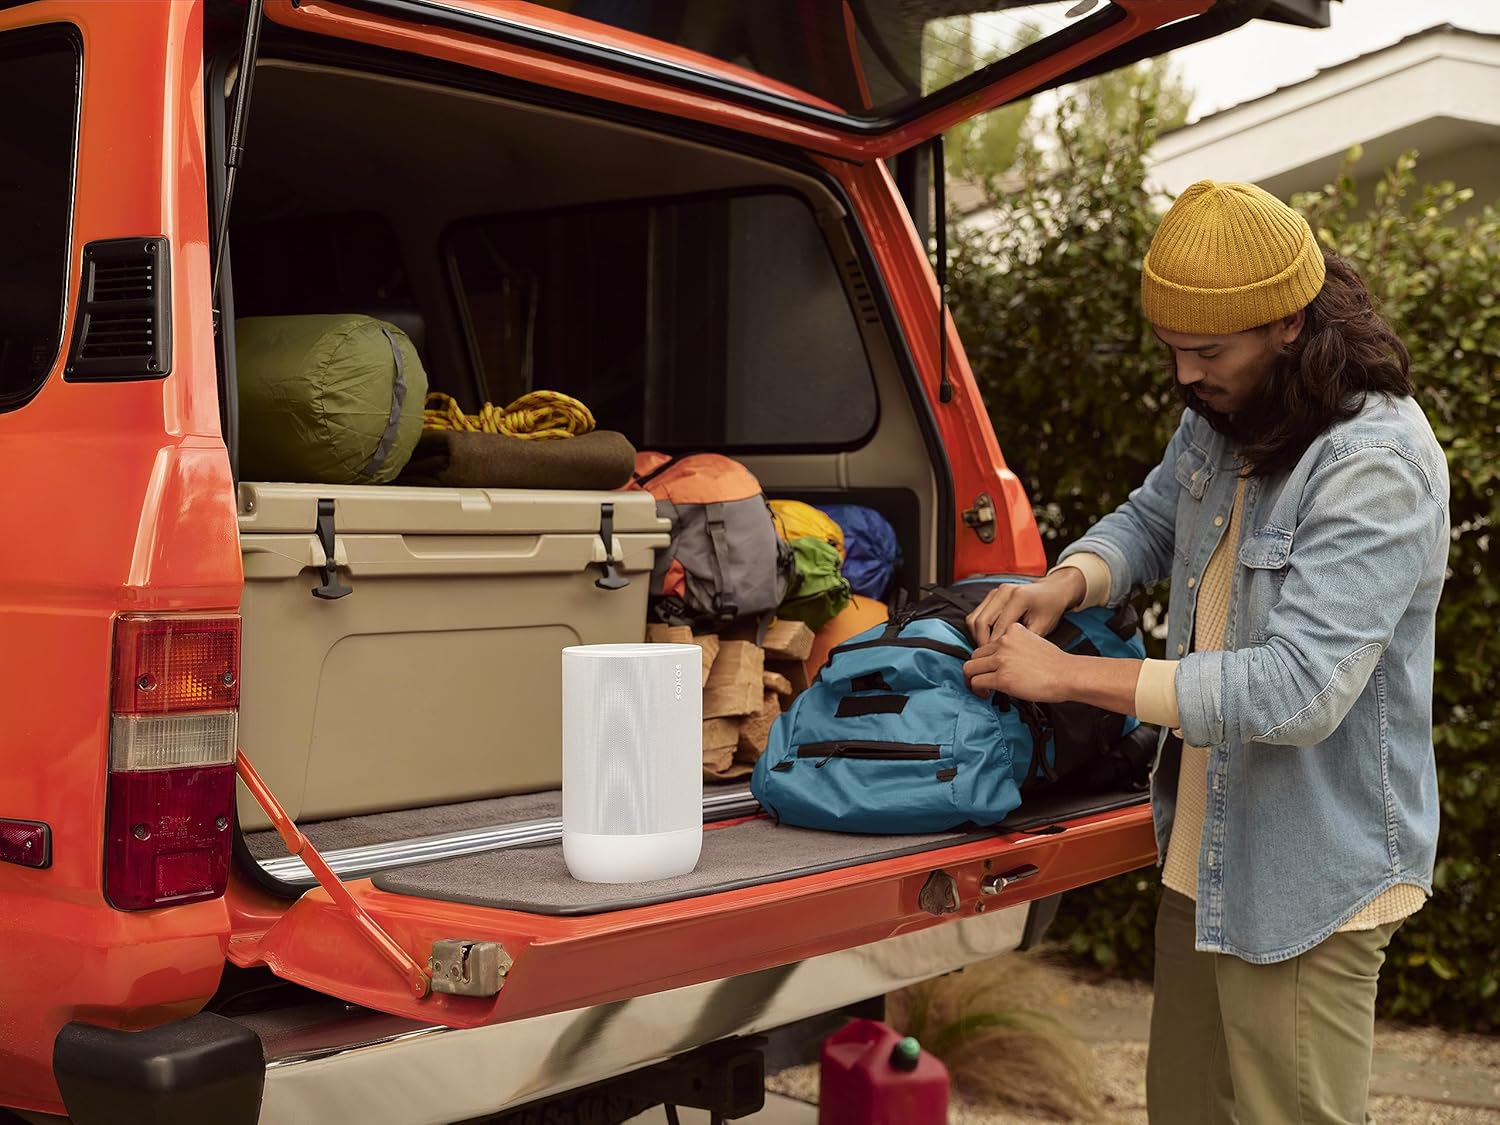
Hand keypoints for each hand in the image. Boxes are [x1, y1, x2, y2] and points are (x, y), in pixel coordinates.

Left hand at [964, 623, 1073, 703]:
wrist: (1067, 674)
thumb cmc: (1055, 664)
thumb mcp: (1033, 642)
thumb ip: (1014, 646)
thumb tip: (999, 662)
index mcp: (1012, 631)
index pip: (987, 644)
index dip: (985, 659)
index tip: (989, 669)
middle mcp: (1004, 642)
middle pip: (975, 655)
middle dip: (976, 669)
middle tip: (981, 680)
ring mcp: (1002, 659)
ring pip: (970, 668)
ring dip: (972, 680)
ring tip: (981, 689)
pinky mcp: (1002, 677)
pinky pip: (977, 682)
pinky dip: (977, 690)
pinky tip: (986, 694)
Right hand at [965, 569, 1084, 646]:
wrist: (1052, 591)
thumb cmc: (1050, 609)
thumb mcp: (1042, 627)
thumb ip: (1023, 640)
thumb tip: (1005, 657)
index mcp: (1018, 598)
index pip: (998, 627)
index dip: (995, 647)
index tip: (996, 662)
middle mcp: (1003, 592)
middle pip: (980, 621)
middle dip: (982, 642)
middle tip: (988, 658)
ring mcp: (995, 592)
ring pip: (974, 617)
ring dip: (977, 636)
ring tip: (987, 650)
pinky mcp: (991, 595)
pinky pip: (976, 614)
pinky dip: (978, 629)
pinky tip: (987, 639)